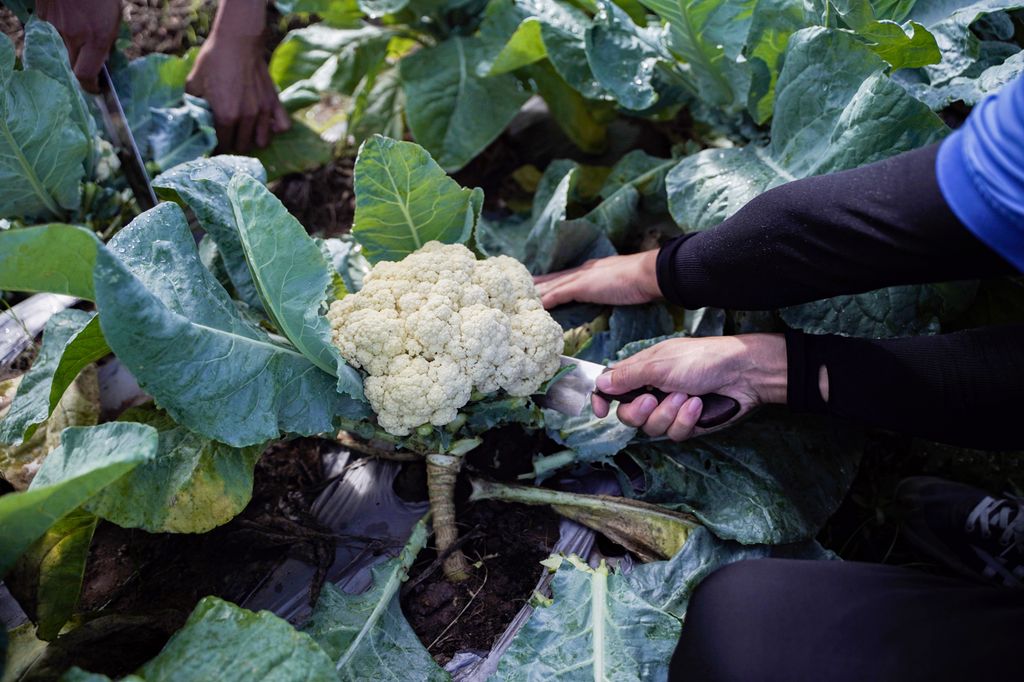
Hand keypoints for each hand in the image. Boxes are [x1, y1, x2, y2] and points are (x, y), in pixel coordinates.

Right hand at [37, 0, 120, 92]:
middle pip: (72, 67)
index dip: (91, 87)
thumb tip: (102, 60)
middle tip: (91, 69)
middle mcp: (73, 35)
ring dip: (72, 48)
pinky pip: (52, 34)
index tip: (97, 89)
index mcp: (94, 37)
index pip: (86, 74)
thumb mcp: (113, 17)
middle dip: (82, 71)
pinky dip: (60, 33)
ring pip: (62, 49)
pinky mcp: (43, 17)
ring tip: (81, 36)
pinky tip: (69, 23)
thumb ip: (106, 41)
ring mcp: (54, 26)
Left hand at [186, 35, 289, 151]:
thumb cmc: (213, 60)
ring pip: (262, 141)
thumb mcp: (194, 83)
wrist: (237, 40)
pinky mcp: (274, 103)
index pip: (221, 145)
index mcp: (225, 116)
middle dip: (233, 145)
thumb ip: (192, 106)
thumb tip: (190, 121)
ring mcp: (263, 111)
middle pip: (242, 146)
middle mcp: (246, 118)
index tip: (212, 144)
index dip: (215, 148)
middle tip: (227, 138)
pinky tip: (265, 123)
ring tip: (244, 132)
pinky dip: (274, 128)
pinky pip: (282, 126)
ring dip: (253, 139)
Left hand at [533, 251, 661, 308]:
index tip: (540, 282)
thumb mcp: (621, 284)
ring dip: (538, 292)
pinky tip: (537, 305)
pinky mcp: (582, 286)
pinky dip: (547, 299)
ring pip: (553, 285)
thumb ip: (612, 289)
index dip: (553, 279)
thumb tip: (610, 294)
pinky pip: (559, 294)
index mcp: (592, 270)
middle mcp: (583, 271)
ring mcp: (582, 278)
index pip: (567, 275)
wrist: (647, 273)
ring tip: (521, 297)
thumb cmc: (641, 280)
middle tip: (520, 286)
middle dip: (539, 283)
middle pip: (555, 278)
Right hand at [594, 334, 788, 440]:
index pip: (611, 387)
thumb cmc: (702, 359)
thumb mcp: (658, 364)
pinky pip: (674, 434)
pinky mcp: (687, 424)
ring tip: (686, 396)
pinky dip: (685, 420)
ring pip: (651, 428)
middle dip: (639, 411)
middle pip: (628, 415)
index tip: (600, 411)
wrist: (742, 374)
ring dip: (668, 413)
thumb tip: (600, 383)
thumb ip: (627, 376)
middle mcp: (652, 391)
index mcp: (641, 371)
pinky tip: (697, 405)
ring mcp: (670, 409)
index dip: (602, 400)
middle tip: (652, 399)